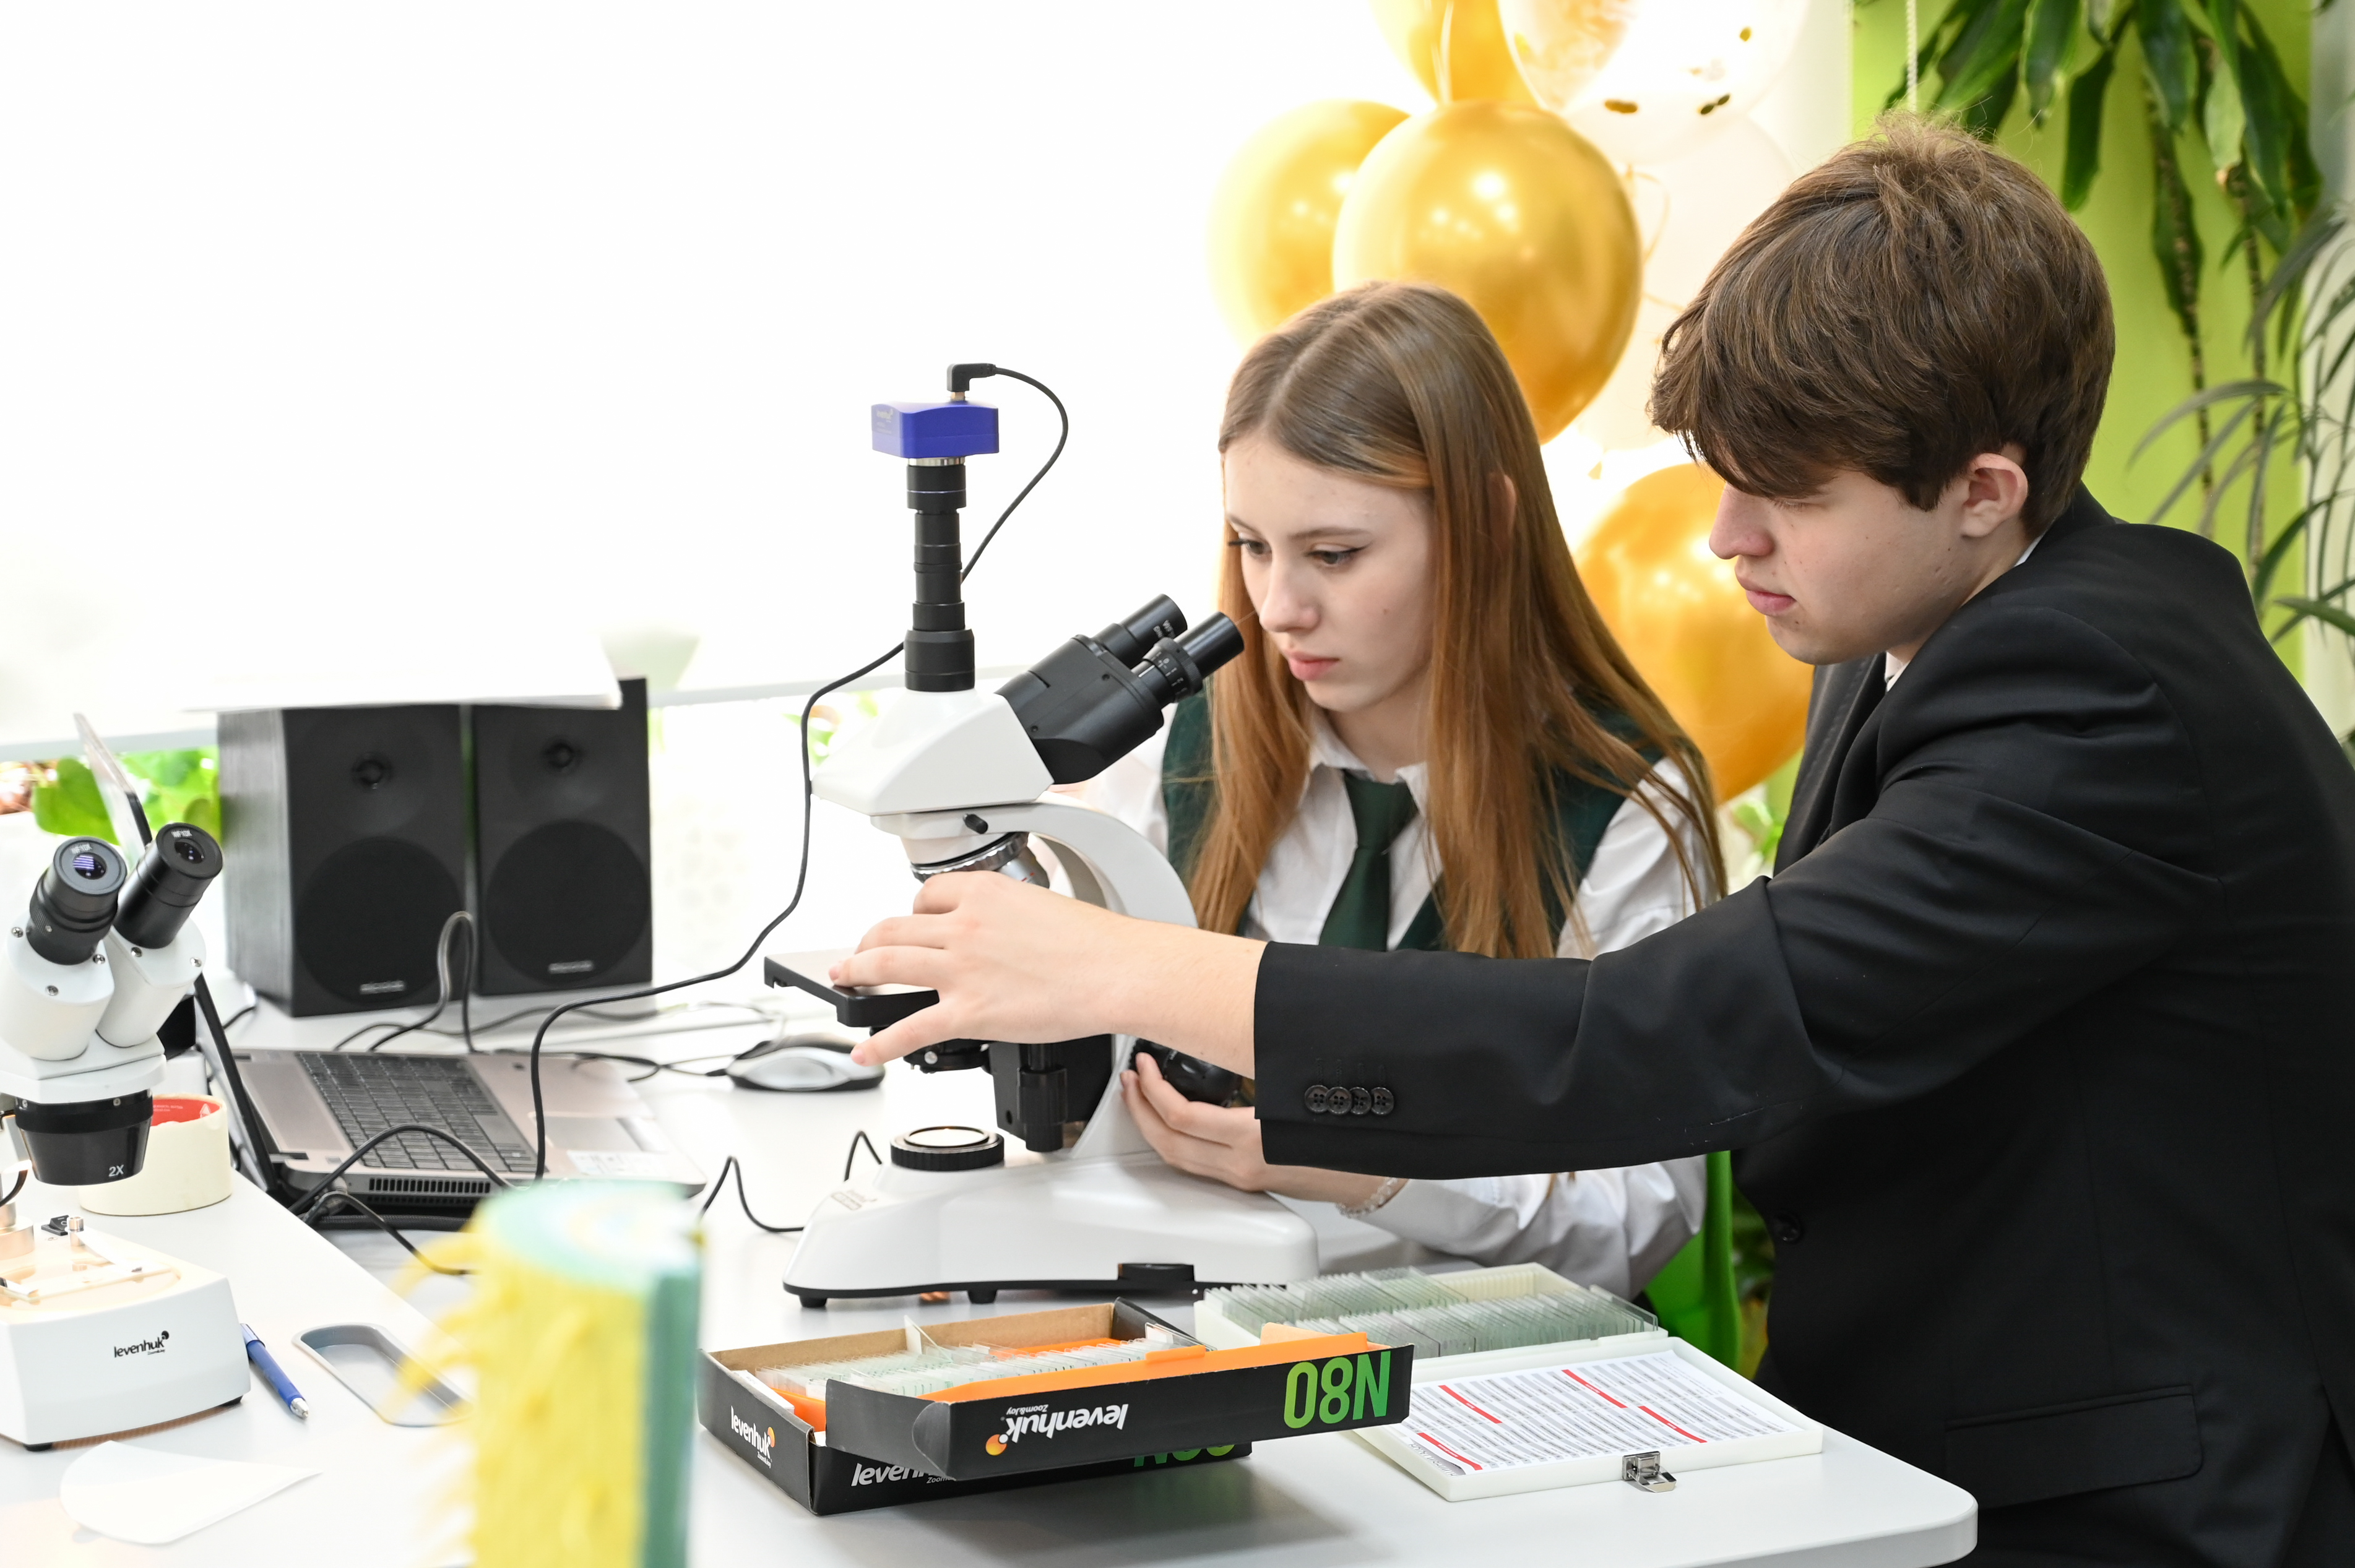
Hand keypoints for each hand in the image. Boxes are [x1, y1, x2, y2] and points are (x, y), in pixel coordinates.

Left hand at [835, 872, 1262, 1070]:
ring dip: (857, 973)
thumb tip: (993, 932)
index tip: (910, 924)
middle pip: (892, 928)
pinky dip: (879, 1042)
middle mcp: (962, 926)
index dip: (913, 913)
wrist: (1117, 972)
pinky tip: (864, 1050)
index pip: (926, 896)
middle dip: (868, 942)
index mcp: (981, 893)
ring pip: (886, 965)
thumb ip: (1004, 914)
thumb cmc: (1094, 943)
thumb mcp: (1040, 903)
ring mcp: (961, 969)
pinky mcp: (967, 1011)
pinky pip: (908, 1028)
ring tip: (845, 981)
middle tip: (856, 953)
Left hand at [1123, 1050, 1386, 1208]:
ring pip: (1176, 1157)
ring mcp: (1240, 1177)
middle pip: (1168, 1141)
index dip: (1154, 1089)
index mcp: (1254, 1138)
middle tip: (1130, 1079)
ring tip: (1139, 1096)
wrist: (1368, 1177)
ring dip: (1150, 1125)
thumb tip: (1220, 1039)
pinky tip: (1170, 1120)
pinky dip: (1173, 1139)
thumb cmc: (1345, 1134)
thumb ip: (1259, 1073)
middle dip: (1139, 1107)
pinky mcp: (1243, 1182)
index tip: (1145, 1065)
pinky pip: (1193, 1163)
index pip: (1183, 1117)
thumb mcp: (1297, 1092)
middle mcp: (1241, 1164)